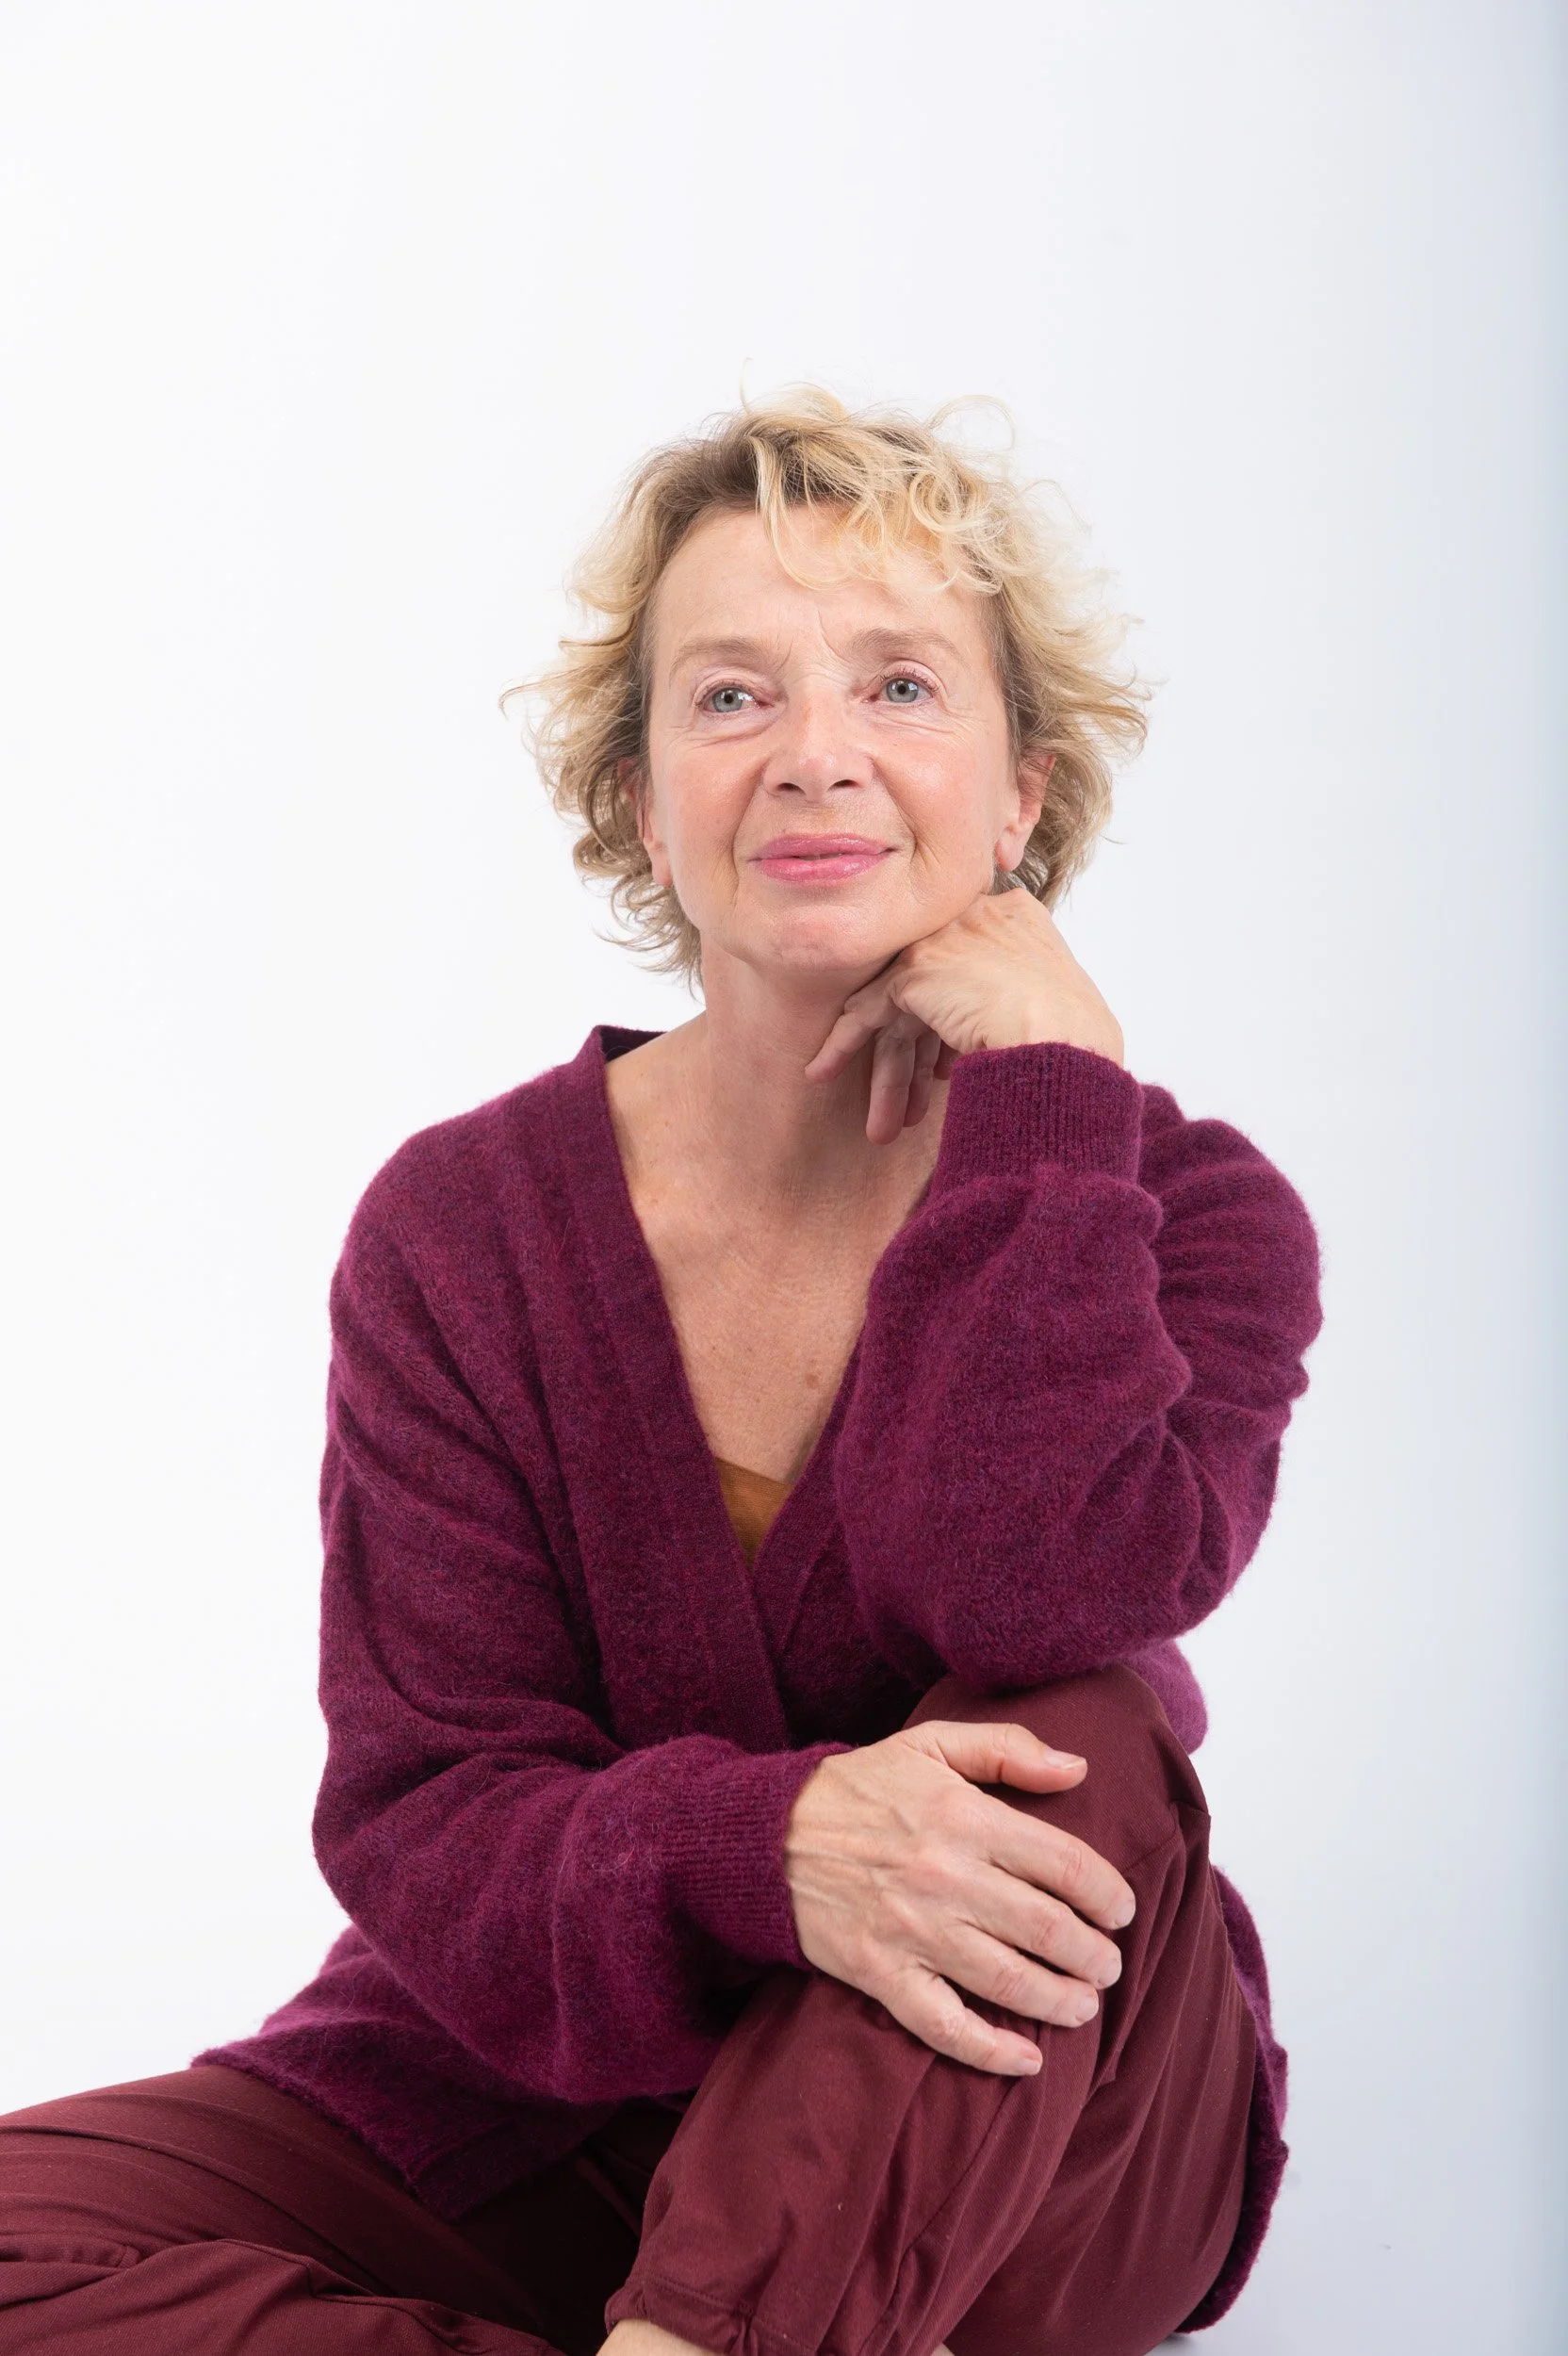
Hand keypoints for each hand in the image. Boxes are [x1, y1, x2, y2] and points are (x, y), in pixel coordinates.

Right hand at [783, 1719, 1135, 2076]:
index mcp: (965, 1817)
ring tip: (1083, 2006)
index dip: (1108, 1893)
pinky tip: (1027, 2060)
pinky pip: (944, 2025)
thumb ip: (1009, 1749)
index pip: (1063, 1863)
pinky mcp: (879, 1973)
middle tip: (1109, 1966)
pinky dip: (990, 2051)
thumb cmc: (862, 1787)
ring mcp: (911, 1930)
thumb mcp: (931, 1744)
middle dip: (1093, 1955)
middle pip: (1046, 1929)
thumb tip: (1079, 1768)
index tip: (1123, 1910)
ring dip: (1059, 2001)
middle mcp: (945, 1876)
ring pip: (1007, 1981)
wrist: (767, 1835)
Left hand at [804, 889, 1123, 1143]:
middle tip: (912, 1106)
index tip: (946, 1070)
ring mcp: (944, 940)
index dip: (952, 1026)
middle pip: (933, 990)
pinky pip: (868, 1010)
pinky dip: (843, 1044)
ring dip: (889, 1072)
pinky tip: (821, 1072)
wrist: (1067, 1045)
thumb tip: (987, 1031)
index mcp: (1019, 919)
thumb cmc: (1080, 1044)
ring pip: (901, 1007)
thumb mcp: (1059, 1007)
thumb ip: (1020, 999)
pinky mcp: (916, 971)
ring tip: (880, 1126)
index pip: (968, 967)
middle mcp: (979, 917)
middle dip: (919, 1055)